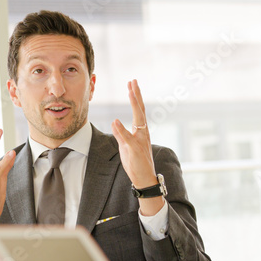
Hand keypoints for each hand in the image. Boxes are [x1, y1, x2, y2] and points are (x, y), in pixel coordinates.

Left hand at [111, 80, 162, 214]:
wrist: (145, 178)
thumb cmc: (136, 162)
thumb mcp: (126, 145)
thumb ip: (122, 133)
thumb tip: (115, 122)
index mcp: (141, 131)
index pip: (139, 110)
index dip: (135, 97)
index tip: (132, 84)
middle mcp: (143, 133)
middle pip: (141, 110)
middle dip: (137, 95)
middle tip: (133, 81)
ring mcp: (139, 140)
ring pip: (138, 119)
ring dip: (134, 104)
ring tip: (130, 91)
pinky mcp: (134, 149)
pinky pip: (127, 138)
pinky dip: (121, 129)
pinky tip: (115, 121)